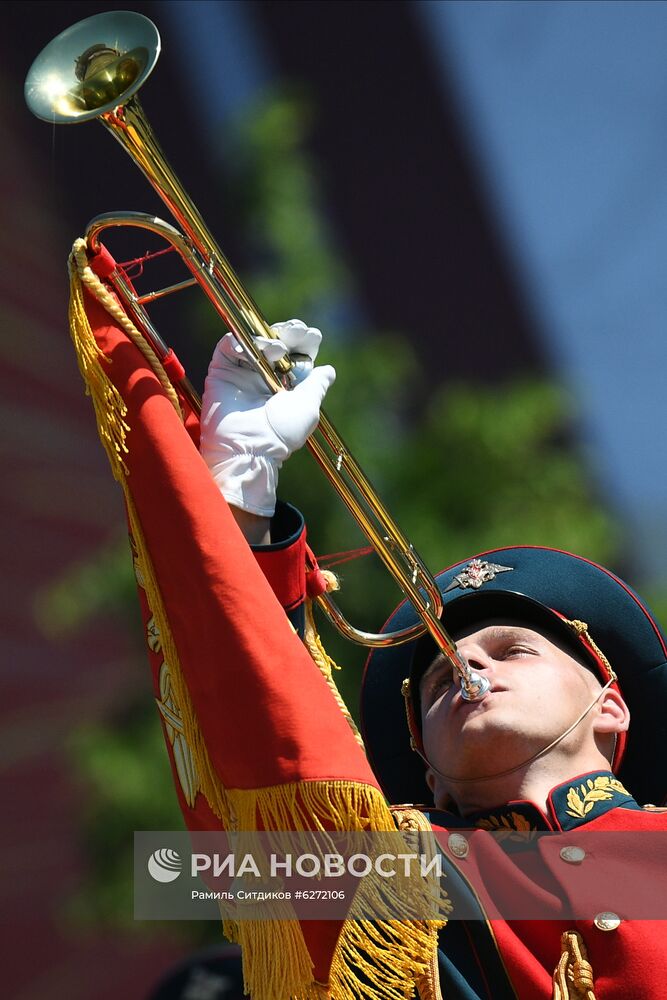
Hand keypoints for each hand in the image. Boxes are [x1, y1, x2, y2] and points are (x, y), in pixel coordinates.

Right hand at [200, 319, 335, 516]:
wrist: (250, 448)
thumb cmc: (281, 433)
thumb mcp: (308, 407)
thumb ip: (317, 385)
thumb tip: (329, 370)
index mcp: (285, 385)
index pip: (295, 354)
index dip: (303, 341)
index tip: (312, 335)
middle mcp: (263, 376)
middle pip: (275, 342)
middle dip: (288, 333)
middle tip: (296, 330)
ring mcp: (242, 373)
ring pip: (253, 341)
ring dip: (267, 338)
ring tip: (277, 348)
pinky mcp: (221, 371)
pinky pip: (227, 346)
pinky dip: (239, 340)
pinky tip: (251, 347)